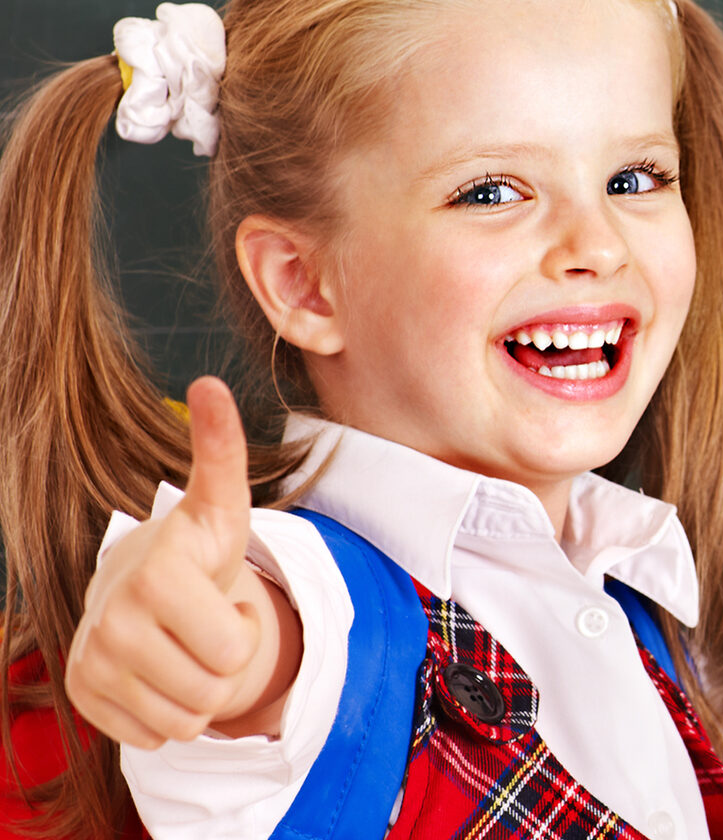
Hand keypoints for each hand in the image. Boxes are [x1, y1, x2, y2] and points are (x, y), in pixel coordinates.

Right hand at [66, 377, 274, 748]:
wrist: (138, 587)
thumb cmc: (195, 550)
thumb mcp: (221, 506)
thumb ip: (221, 450)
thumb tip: (210, 382)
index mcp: (154, 574)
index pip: (233, 647)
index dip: (244, 627)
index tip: (222, 593)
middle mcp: (109, 620)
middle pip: (215, 690)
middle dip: (226, 663)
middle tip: (208, 623)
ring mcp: (90, 663)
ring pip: (187, 719)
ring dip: (200, 691)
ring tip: (185, 645)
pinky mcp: (82, 699)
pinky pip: (155, 736)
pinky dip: (167, 712)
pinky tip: (158, 670)